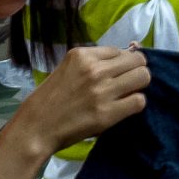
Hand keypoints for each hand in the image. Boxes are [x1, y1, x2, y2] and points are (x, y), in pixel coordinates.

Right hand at [6, 45, 149, 161]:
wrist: (35, 128)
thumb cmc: (49, 99)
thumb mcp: (67, 69)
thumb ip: (92, 63)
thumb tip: (126, 55)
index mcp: (82, 55)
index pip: (120, 50)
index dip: (122, 61)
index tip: (117, 71)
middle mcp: (95, 70)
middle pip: (138, 60)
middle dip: (136, 70)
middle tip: (127, 82)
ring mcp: (102, 91)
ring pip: (143, 77)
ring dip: (138, 86)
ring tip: (127, 94)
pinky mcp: (107, 113)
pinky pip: (138, 101)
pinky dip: (135, 104)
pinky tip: (124, 108)